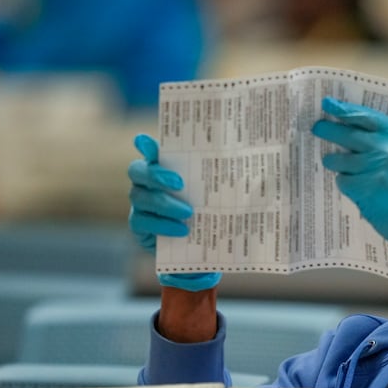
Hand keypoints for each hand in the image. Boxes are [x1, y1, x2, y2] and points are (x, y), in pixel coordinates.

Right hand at [128, 134, 220, 290]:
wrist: (205, 247)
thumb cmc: (212, 211)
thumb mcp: (220, 193)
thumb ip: (224, 177)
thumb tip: (250, 164)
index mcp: (165, 168)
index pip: (149, 150)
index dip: (145, 145)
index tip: (145, 140)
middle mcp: (147, 183)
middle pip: (137, 170)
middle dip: (156, 174)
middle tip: (179, 183)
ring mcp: (140, 204)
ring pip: (140, 198)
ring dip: (165, 204)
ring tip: (189, 213)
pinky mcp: (139, 226)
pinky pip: (142, 222)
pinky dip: (162, 226)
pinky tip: (182, 230)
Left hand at [312, 98, 387, 270]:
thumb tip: (362, 135)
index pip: (370, 118)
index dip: (347, 110)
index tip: (330, 105)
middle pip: (349, 135)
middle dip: (329, 130)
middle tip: (318, 128)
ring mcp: (377, 169)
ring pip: (342, 160)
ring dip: (336, 163)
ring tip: (338, 166)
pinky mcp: (366, 190)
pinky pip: (345, 182)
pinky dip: (347, 185)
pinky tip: (359, 191)